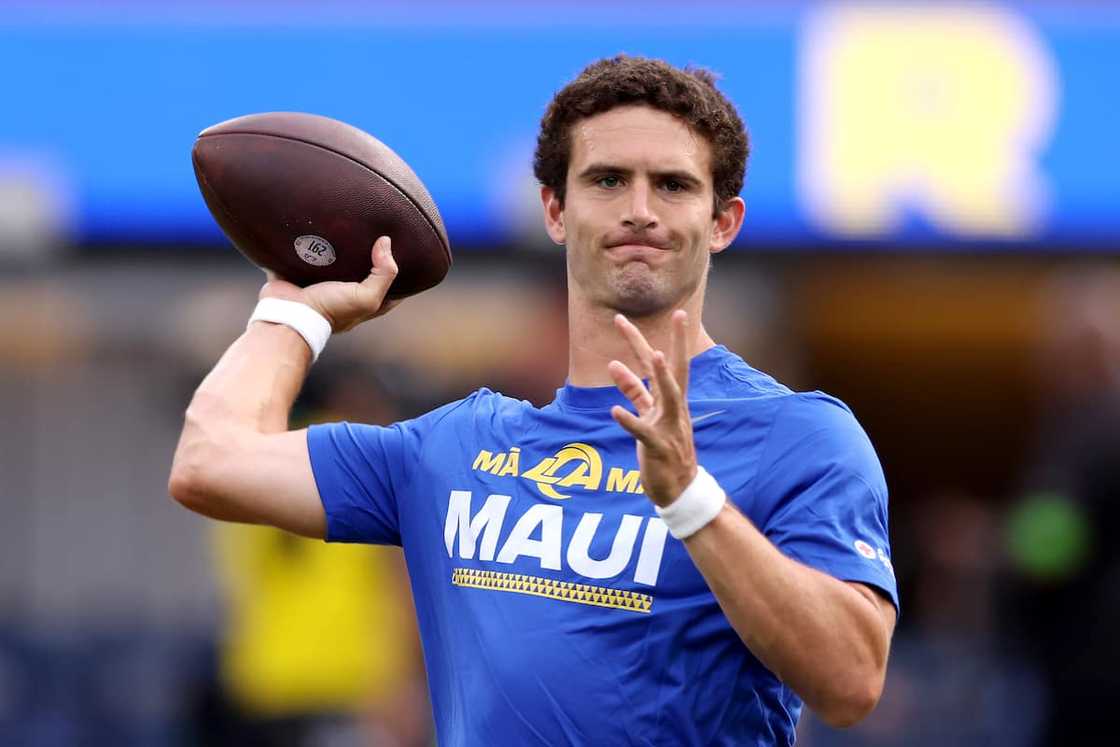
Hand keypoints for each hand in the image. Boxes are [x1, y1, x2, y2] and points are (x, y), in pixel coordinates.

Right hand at [259, 236, 399, 331]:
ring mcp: (320, 282)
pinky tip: (319, 223)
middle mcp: (343, 294)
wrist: (289, 313)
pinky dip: (310, 241)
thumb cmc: (329, 310)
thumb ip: (383, 274)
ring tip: (349, 221)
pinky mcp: (299, 272)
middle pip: (361, 272)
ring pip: (334, 261)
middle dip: (369, 254)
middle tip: (376, 231)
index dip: (400, 275)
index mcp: (361, 303)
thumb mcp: (365, 297)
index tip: (407, 254)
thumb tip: (386, 242)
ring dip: (339, 245)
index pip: (389, 290)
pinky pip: (306, 253)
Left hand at [608, 310, 697, 506]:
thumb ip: (633, 390)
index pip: (669, 364)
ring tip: (654, 355)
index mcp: (671, 401)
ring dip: (661, 376)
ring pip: (669, 396)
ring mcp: (669, 427)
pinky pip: (643, 432)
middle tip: (680, 314)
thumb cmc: (663, 450)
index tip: (677, 312)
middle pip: (676, 370)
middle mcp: (674, 409)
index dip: (672, 338)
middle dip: (678, 342)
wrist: (680, 489)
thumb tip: (615, 364)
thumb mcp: (648, 415)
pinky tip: (615, 410)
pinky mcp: (658, 448)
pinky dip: (630, 420)